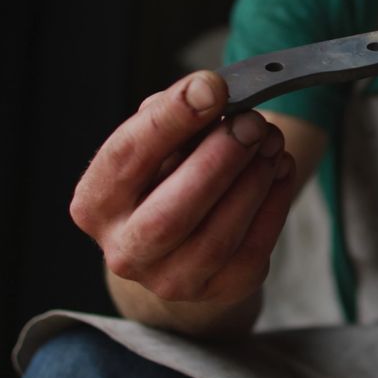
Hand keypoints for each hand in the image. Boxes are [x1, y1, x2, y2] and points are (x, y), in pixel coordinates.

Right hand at [70, 71, 296, 323]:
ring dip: (253, 181)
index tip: (211, 87)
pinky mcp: (219, 290)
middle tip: (252, 122)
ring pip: (218, 236)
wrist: (181, 245)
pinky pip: (253, 249)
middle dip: (219, 161)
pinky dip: (274, 203)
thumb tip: (208, 91)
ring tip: (271, 141)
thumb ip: (176, 114)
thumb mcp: (159, 142)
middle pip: (172, 213)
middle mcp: (125, 250)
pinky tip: (280, 169)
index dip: (171, 119)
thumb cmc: (166, 180)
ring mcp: (171, 279)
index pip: (126, 158)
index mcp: (97, 203)